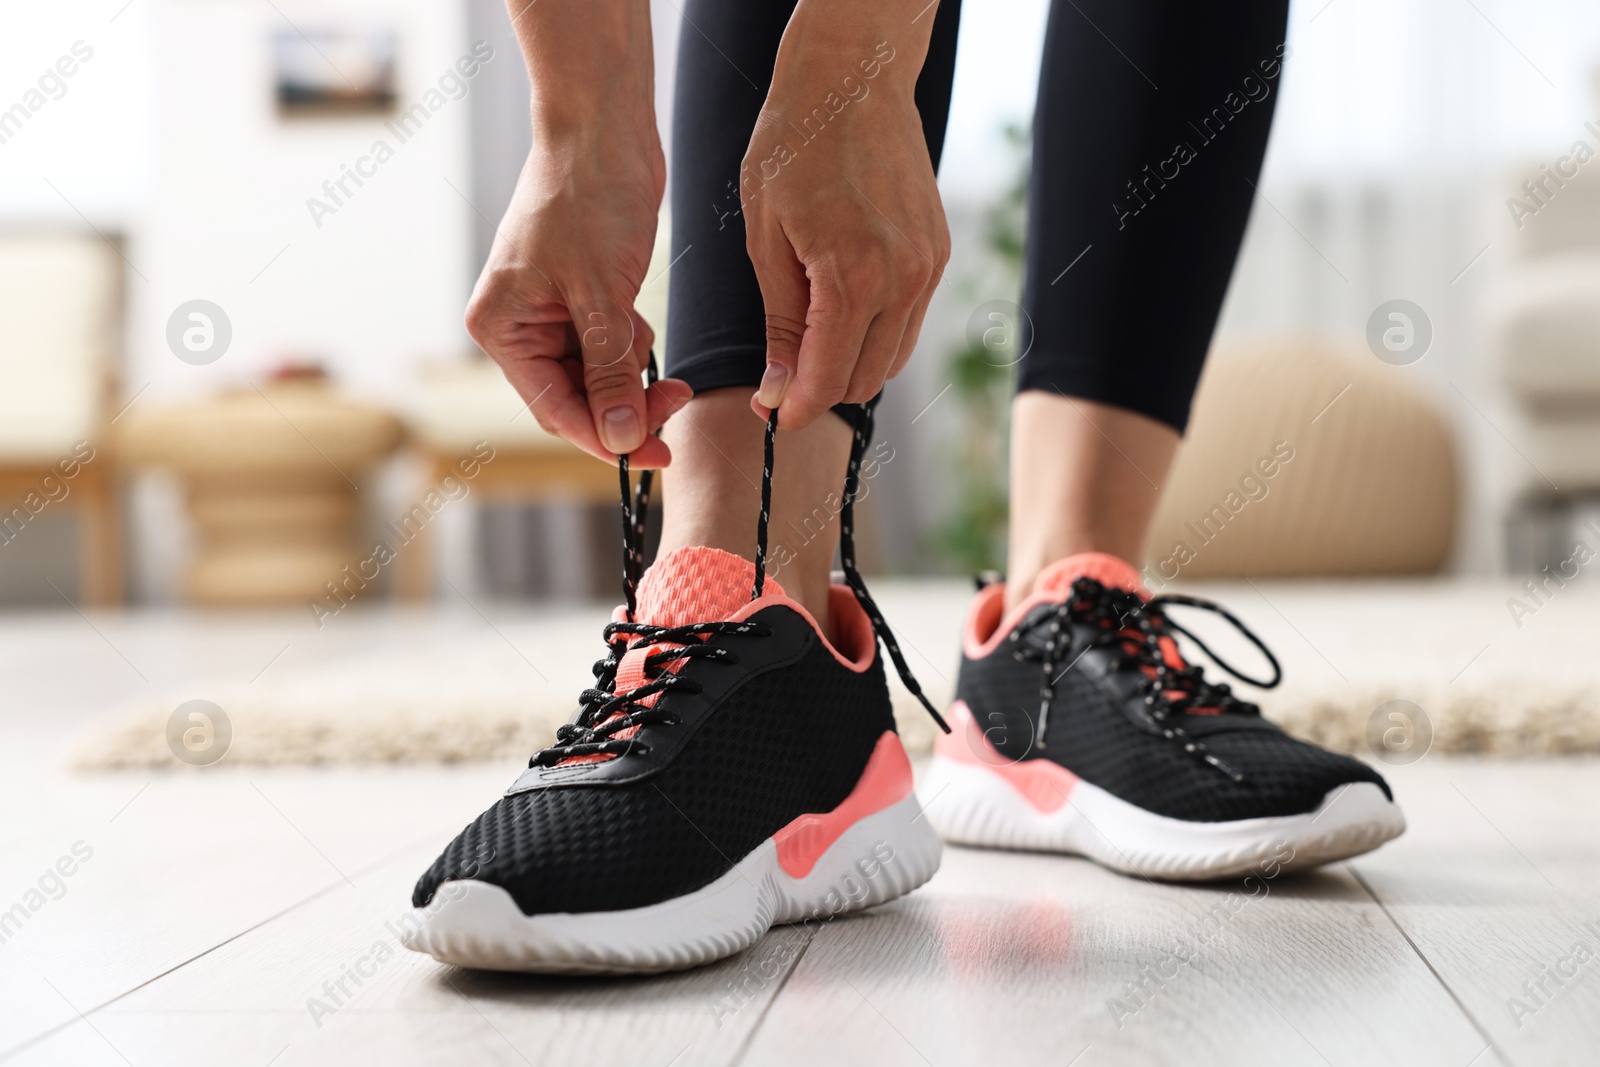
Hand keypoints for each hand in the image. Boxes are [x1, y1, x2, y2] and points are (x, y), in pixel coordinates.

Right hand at [465, 92, 689, 466]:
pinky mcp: (580, 298)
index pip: (554, 409)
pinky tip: (640, 323)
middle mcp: (516, 326)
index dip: (605, 438)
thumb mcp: (602, 295)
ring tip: (651, 342)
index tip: (654, 455)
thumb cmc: (589, 197)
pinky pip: (606, 348)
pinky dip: (629, 348)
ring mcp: (548, 313)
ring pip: (595, 377)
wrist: (603, 127)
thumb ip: (611, 371)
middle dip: (624, 407)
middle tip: (676, 405)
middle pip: (574, 399)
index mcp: (500, 328)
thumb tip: (622, 437)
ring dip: (630, 377)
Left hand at [743, 6, 948, 427]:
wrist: (852, 81)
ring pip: (893, 357)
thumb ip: (780, 320)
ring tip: (808, 348)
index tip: (771, 415)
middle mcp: (903, 279)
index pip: (829, 377)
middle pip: (866, 378)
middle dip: (822, 393)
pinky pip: (909, 321)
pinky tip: (840, 313)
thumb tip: (780, 386)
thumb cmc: (794, 145)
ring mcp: (928, 268)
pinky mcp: (938, 255)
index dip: (796, 407)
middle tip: (780, 385)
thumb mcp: (765, 236)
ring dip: (851, 367)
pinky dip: (876, 333)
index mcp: (853, 277)